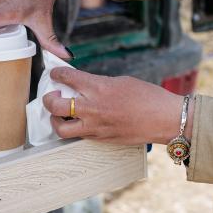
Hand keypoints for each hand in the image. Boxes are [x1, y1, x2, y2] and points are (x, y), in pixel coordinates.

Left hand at [42, 67, 189, 144]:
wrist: (164, 118)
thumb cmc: (148, 97)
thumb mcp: (121, 82)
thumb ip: (100, 84)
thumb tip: (86, 86)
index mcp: (98, 87)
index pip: (66, 77)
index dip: (57, 73)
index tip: (56, 74)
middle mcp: (92, 107)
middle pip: (54, 105)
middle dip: (48, 99)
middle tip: (52, 96)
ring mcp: (95, 126)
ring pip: (61, 128)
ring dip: (55, 120)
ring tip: (60, 115)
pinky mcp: (101, 139)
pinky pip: (79, 136)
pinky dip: (74, 129)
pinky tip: (79, 123)